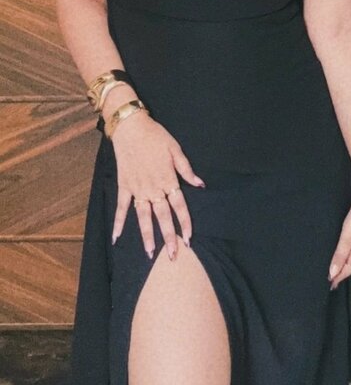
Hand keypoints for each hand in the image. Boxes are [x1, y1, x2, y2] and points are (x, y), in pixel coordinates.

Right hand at [109, 111, 205, 259]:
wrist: (130, 127)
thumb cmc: (156, 137)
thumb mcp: (176, 150)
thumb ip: (187, 170)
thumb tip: (200, 185)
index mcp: (168, 180)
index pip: (179, 206)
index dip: (185, 223)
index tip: (189, 238)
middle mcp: (153, 188)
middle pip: (162, 217)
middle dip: (169, 237)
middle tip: (174, 256)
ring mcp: (137, 189)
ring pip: (143, 217)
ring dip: (147, 235)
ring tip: (150, 253)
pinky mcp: (124, 186)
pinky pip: (121, 207)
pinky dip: (118, 222)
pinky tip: (117, 237)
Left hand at [328, 182, 350, 289]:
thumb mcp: (347, 237)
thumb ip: (340, 255)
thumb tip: (333, 272)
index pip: (346, 271)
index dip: (337, 278)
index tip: (329, 285)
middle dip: (341, 273)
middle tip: (332, 280)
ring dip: (345, 264)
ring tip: (337, 269)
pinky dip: (349, 255)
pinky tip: (346, 252)